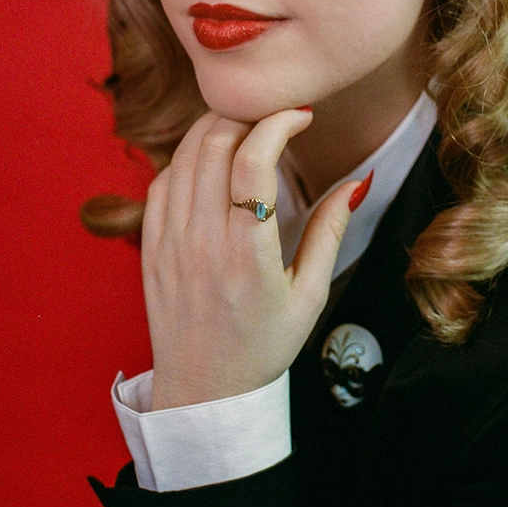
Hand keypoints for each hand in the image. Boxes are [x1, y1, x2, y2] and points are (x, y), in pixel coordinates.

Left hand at [141, 108, 362, 410]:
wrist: (205, 391)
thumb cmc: (264, 346)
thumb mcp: (310, 295)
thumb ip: (331, 232)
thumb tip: (358, 181)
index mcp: (247, 255)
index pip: (253, 161)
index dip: (277, 123)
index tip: (301, 115)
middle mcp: (202, 242)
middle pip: (214, 143)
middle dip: (247, 115)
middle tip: (274, 118)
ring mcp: (169, 242)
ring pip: (184, 155)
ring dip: (217, 128)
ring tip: (248, 130)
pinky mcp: (149, 246)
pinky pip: (161, 181)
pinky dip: (187, 158)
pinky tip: (212, 164)